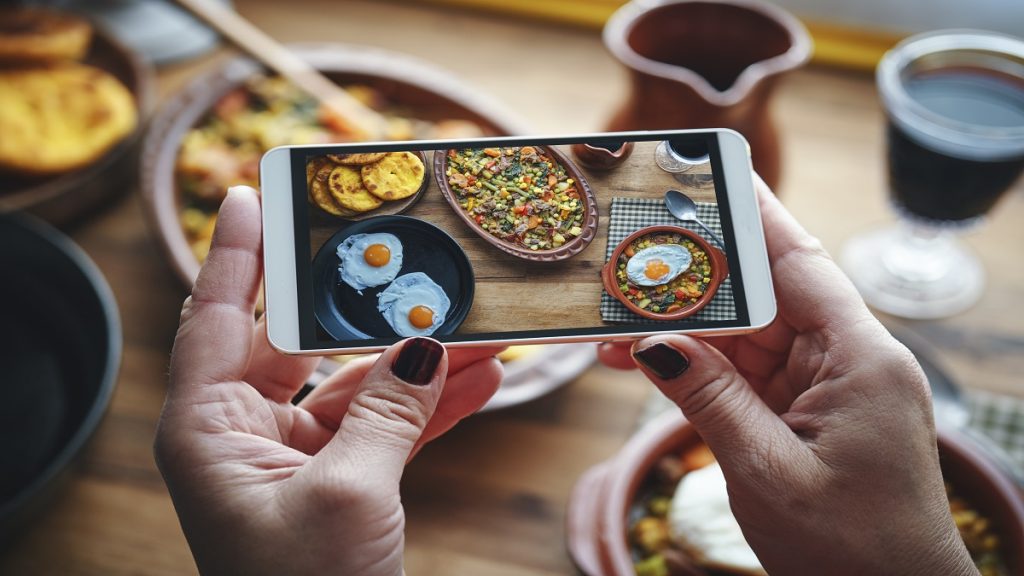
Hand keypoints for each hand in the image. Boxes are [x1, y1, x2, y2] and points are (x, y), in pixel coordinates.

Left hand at [154, 186, 503, 575]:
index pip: (218, 317)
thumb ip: (388, 409)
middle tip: (401, 252)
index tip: (253, 193)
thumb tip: (426, 344)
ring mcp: (295, 459)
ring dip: (419, 361)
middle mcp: (244, 436)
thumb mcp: (348, 493)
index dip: (236, 252)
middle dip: (364, 306)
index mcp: (209, 431)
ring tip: (477, 326)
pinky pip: (385, 427)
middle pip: (301, 344)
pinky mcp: (339, 483)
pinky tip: (481, 380)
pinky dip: (431, 407)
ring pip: (358, 386)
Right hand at [600, 178, 976, 574]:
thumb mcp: (767, 472)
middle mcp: (846, 359)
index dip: (752, 214)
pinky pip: (743, 372)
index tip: (708, 172)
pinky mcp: (805, 411)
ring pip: (744, 334)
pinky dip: (698, 368)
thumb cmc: (851, 552)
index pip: (798, 263)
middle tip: (629, 258)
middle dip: (692, 280)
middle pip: (761, 294)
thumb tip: (652, 341)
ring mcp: (825, 386)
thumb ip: (709, 398)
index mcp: (860, 359)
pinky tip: (648, 362)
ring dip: (683, 331)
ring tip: (617, 328)